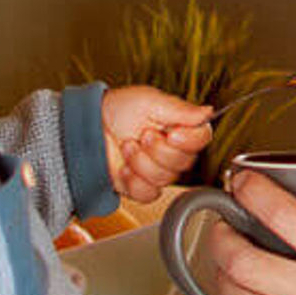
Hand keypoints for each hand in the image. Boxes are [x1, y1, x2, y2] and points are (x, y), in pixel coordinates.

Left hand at [102, 86, 212, 202]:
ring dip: (141, 163)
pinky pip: (149, 193)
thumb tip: (207, 112)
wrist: (88, 128)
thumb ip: (181, 110)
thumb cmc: (117, 109)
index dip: (188, 140)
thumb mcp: (149, 101)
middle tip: (142, 136)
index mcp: (180, 127)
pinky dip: (134, 181)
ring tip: (127, 146)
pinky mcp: (142, 186)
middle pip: (183, 162)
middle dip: (158, 150)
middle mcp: (172, 150)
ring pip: (165, 178)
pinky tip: (124, 168)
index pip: (201, 139)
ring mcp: (157, 169)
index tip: (171, 133)